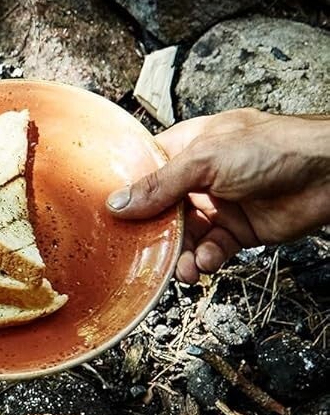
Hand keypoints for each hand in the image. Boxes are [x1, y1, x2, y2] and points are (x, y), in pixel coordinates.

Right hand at [107, 108, 329, 282]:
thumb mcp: (206, 160)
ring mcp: (220, 204)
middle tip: (141, 251)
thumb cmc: (277, 149)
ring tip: (181, 267)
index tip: (107, 214)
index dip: (127, 192)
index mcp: (190, 147)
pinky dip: (206, 260)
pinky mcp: (238, 230)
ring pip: (184, 237)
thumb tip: (118, 203)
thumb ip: (161, 184)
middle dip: (151, 234)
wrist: (329, 175)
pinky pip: (211, 250)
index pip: (147, 170)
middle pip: (160, 211)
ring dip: (179, 255)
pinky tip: (207, 262)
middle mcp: (201, 177)